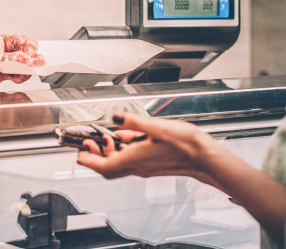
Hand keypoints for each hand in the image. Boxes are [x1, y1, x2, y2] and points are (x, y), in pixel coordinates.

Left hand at [77, 113, 213, 181]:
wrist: (206, 159)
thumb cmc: (186, 145)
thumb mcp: (157, 127)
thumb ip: (133, 122)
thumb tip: (115, 117)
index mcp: (135, 159)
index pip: (103, 167)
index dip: (89, 160)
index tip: (79, 152)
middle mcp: (138, 167)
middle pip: (108, 168)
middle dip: (95, 157)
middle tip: (89, 143)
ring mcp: (145, 168)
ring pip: (119, 165)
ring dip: (109, 153)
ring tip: (107, 138)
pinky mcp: (152, 165)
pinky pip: (131, 162)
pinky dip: (123, 152)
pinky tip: (128, 139)